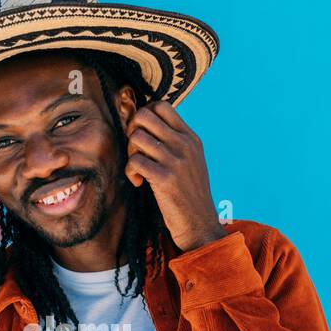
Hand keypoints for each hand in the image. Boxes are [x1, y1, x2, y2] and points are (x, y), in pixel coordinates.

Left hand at [124, 99, 220, 251]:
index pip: (162, 106)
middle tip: (136, 151)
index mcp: (191, 137)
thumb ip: (175, 142)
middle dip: (132, 131)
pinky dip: (131, 173)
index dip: (144, 115)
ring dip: (130, 154)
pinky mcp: (165, 179)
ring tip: (139, 169)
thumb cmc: (189, 194)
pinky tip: (140, 182)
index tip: (143, 135)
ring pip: (136, 138)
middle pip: (144, 116)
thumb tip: (145, 123)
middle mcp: (185, 145)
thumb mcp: (191, 161)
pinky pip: (134, 161)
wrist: (200, 224)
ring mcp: (176, 161)